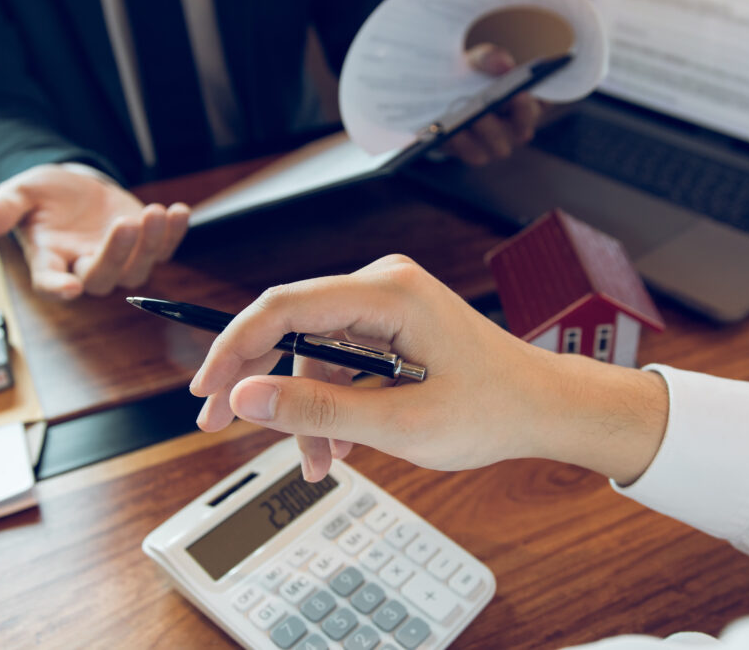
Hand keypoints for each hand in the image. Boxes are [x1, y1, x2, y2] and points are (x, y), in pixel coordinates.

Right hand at [0, 163, 189, 299]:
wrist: (73, 187)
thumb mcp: (19, 194)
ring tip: (155, 210)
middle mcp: (85, 268)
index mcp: (49, 262)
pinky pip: (164, 249)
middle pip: (103, 276)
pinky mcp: (144, 247)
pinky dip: (174, 232)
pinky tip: (179, 211)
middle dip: (117, 253)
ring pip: (138, 267)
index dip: (59, 288)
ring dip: (150, 242)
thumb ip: (2, 209)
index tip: (70, 287)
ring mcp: (119, 261)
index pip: (51, 283)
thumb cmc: (42, 196)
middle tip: (125, 223)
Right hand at [189, 255, 667, 482]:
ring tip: (319, 462)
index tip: (206, 391)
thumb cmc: (492, 409)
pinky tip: (339, 445)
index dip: (235, 347)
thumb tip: (246, 397)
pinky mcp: (391, 327)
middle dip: (261, 383)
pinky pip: (340, 361)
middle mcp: (383, 286)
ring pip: (314, 354)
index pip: (284, 306)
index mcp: (389, 292)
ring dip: (307, 409)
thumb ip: (317, 409)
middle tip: (222, 427)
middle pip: (291, 326)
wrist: (542, 408)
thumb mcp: (400, 424)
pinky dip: (333, 403)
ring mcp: (386, 305)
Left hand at [443, 43, 543, 166]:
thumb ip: (491, 58)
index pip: (541, 105)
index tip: (521, 92)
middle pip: (522, 130)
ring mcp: (496, 145)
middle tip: (496, 103)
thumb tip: (505, 65)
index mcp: (526, 102)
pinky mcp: (473, 153)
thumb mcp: (477, 61)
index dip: (535, 100)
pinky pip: (471, 154)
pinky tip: (449, 130)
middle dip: (509, 118)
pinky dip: (460, 141)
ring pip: (498, 146)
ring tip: (469, 117)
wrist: (440, 94)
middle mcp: (517, 129)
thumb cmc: (471, 77)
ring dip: (484, 131)